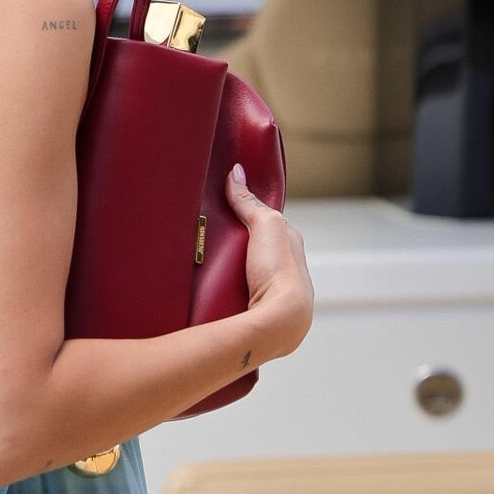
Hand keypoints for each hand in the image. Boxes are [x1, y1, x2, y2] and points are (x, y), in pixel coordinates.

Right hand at [226, 165, 313, 360]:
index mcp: (292, 249)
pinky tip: (207, 293)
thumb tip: (236, 172)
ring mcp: (271, 296)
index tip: (224, 213)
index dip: (248, 218)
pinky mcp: (256, 315)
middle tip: (208, 242)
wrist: (278, 321)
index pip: (269, 227)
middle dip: (235, 249)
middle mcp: (285, 273)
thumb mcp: (266, 225)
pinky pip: (236, 299)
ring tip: (201, 269)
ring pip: (245, 278)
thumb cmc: (280, 273)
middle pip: (254, 253)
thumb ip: (251, 202)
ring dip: (227, 275)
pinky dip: (223, 294)